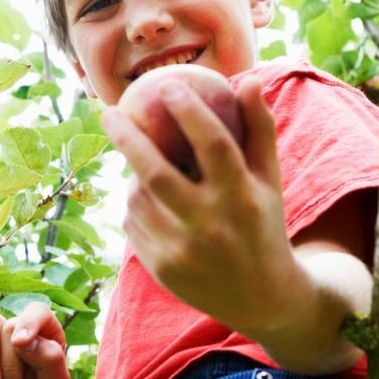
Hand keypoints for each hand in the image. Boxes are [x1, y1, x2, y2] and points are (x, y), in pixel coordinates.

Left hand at [101, 76, 299, 335]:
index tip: (166, 85)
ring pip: (138, 198)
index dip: (189, 110)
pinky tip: (147, 200)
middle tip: (109, 110)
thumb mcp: (269, 179)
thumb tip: (248, 79)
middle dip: (126, 137)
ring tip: (139, 163)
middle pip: (156, 173)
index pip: (213, 144)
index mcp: (242, 197)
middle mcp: (211, 225)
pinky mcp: (162, 270)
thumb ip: (259, 129)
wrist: (263, 298)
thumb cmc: (264, 223)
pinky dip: (135, 205)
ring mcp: (183, 251)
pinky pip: (134, 224)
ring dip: (132, 175)